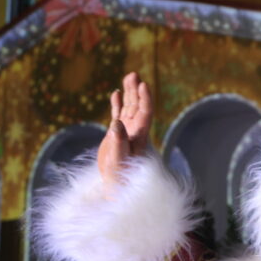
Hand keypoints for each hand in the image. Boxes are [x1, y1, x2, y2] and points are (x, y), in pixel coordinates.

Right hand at [97, 72, 152, 190]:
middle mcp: (135, 130)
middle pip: (138, 105)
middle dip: (136, 90)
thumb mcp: (119, 159)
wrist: (117, 184)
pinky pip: (118, 114)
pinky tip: (116, 93)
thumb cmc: (121, 175)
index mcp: (139, 135)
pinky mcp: (116, 134)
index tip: (143, 85)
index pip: (145, 112)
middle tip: (134, 75)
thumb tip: (117, 123)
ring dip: (129, 92)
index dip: (145, 98)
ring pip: (129, 107)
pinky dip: (117, 104)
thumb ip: (119, 142)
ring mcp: (126, 131)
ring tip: (129, 77)